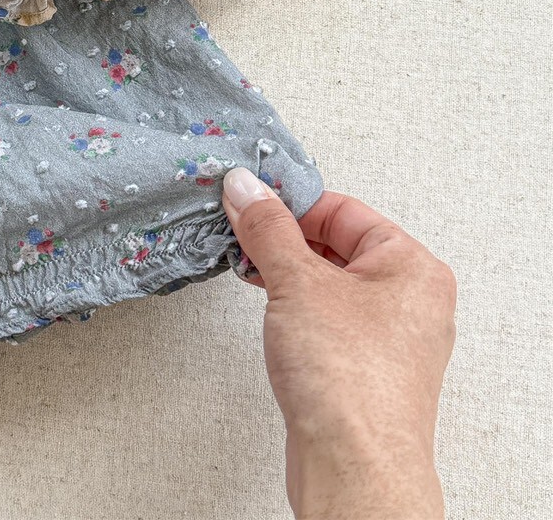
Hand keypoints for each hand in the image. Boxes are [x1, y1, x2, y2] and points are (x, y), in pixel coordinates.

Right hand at [221, 170, 455, 519]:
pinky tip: (270, 311)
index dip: (292, 204)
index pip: (343, 210)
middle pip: (336, 245)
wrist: (353, 467)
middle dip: (285, 240)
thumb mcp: (296, 282)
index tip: (252, 202)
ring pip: (330, 283)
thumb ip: (267, 229)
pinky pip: (328, 318)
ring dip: (286, 274)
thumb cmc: (349, 383)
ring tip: (251, 270)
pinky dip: (296, 307)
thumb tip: (248, 189)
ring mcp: (391, 338)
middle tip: (245, 235)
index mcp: (412, 268)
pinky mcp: (367, 369)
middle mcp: (410, 301)